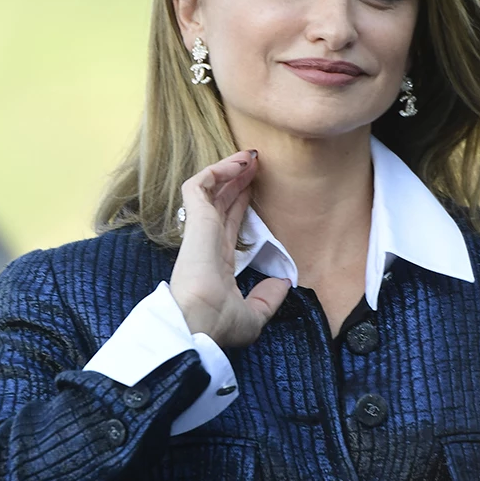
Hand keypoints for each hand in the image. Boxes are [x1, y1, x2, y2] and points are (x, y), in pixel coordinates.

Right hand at [169, 150, 289, 347]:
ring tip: (250, 155)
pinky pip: (200, 185)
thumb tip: (284, 282)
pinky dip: (217, 170)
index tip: (255, 186)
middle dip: (237, 180)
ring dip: (229, 169)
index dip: (241, 202)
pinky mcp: (195, 221)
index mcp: (216, 262)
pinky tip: (239, 163)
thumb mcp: (253, 316)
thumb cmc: (219, 325)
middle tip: (256, 162)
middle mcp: (206, 242)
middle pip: (221, 201)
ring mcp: (199, 230)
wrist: (199, 324)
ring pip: (210, 188)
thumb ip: (268, 298)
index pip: (228, 223)